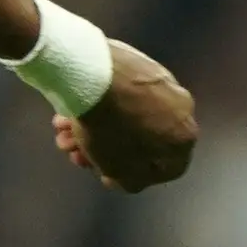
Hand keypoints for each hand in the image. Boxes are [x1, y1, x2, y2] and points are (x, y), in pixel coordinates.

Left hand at [55, 39, 196, 191]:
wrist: (93, 72)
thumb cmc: (110, 127)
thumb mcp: (120, 169)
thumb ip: (131, 181)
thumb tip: (130, 177)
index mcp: (184, 135)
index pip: (167, 168)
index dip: (135, 176)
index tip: (105, 173)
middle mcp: (180, 107)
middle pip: (139, 140)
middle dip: (102, 150)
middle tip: (73, 152)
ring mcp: (159, 83)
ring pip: (124, 118)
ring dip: (91, 131)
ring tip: (62, 133)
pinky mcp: (136, 66)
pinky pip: (118, 95)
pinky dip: (95, 108)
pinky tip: (66, 115)